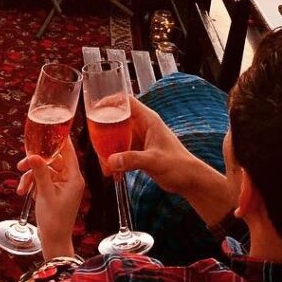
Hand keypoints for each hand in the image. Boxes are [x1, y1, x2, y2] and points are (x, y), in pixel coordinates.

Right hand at [17, 138, 83, 259]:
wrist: (54, 241)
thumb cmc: (54, 220)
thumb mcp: (45, 194)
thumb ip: (40, 172)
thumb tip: (33, 154)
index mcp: (74, 177)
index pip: (68, 151)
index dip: (59, 139)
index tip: (49, 127)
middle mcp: (70, 178)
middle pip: (52, 160)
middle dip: (35, 163)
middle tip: (21, 165)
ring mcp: (62, 185)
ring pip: (44, 170)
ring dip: (31, 177)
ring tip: (21, 188)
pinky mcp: (55, 191)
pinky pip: (42, 180)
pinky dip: (32, 184)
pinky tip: (24, 193)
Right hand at [107, 98, 236, 227]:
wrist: (188, 180)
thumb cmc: (178, 165)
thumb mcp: (154, 161)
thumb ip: (133, 159)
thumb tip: (111, 160)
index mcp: (148, 120)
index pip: (126, 101)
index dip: (110, 101)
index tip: (96, 108)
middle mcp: (142, 126)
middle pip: (117, 119)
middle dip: (103, 129)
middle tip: (94, 140)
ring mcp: (139, 139)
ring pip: (116, 136)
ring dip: (107, 147)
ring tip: (103, 162)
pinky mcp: (138, 151)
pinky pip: (120, 150)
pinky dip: (114, 158)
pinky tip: (110, 171)